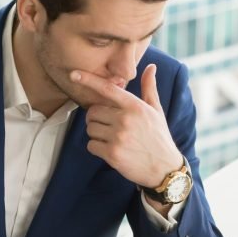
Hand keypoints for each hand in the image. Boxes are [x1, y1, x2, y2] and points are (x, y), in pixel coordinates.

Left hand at [71, 65, 182, 188]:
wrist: (164, 169)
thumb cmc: (158, 138)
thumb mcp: (156, 111)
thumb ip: (149, 88)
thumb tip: (151, 67)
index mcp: (135, 106)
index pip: (107, 88)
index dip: (88, 80)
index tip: (73, 74)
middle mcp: (125, 119)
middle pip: (92, 112)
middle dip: (96, 119)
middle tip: (109, 127)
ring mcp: (118, 137)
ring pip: (90, 129)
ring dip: (96, 135)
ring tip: (112, 139)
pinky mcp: (112, 154)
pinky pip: (91, 145)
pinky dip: (97, 148)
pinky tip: (110, 150)